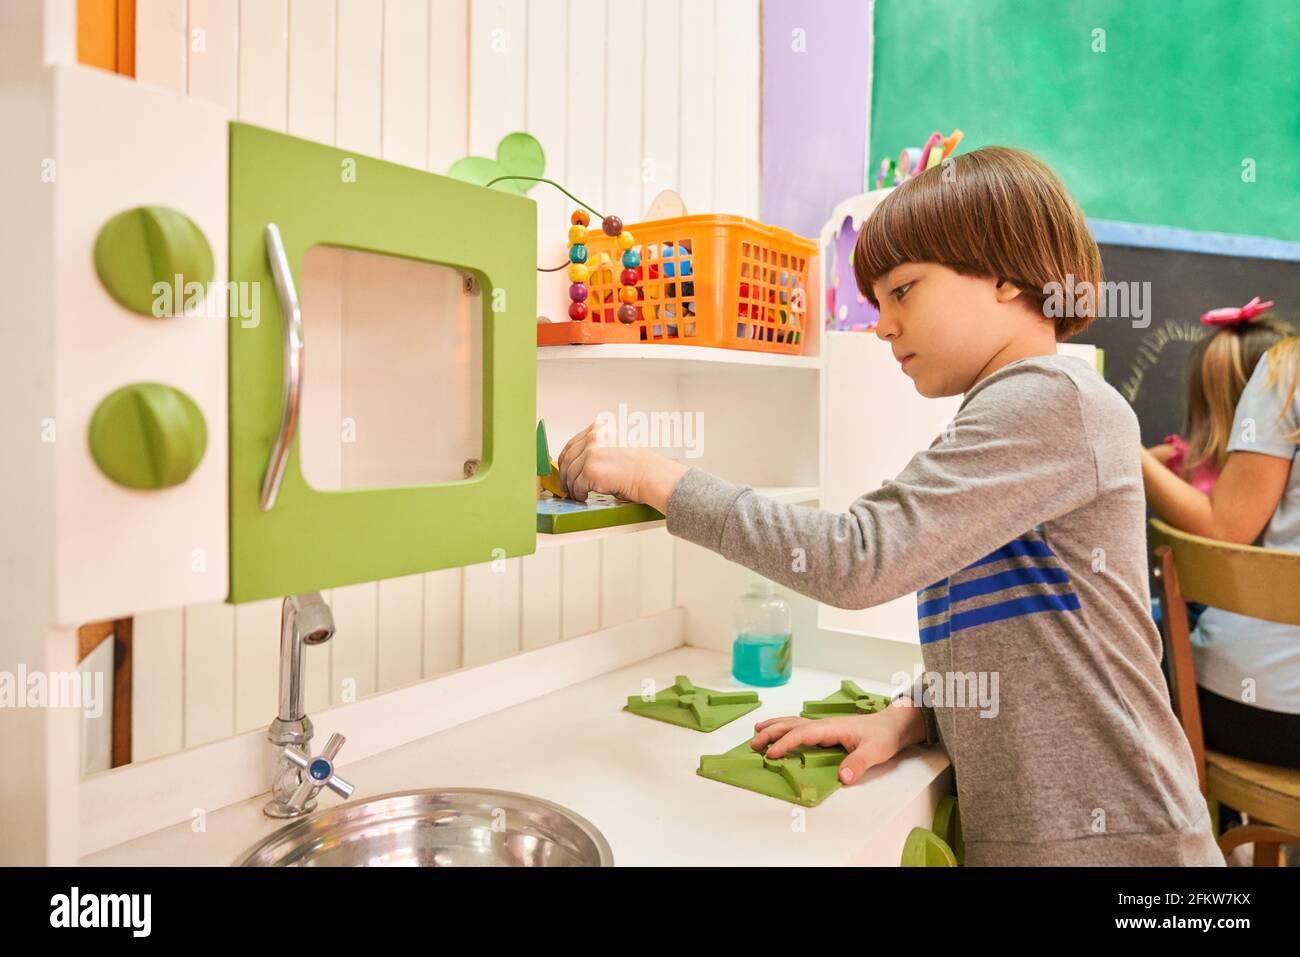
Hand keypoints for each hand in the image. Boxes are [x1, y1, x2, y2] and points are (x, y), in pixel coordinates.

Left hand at [556, 422, 688, 511]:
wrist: (651, 476)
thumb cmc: (640, 466)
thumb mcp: (616, 445)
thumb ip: (597, 448)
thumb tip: (578, 463)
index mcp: (599, 429)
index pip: (572, 444)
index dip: (566, 460)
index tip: (565, 469)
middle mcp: (593, 437)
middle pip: (567, 458)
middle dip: (565, 475)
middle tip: (566, 485)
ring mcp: (591, 453)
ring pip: (570, 474)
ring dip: (572, 487)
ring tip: (577, 494)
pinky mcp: (591, 470)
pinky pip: (577, 486)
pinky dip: (579, 494)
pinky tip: (584, 497)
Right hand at [749, 711, 910, 784]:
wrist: (894, 725)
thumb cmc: (884, 736)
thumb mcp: (874, 752)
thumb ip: (858, 763)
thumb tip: (842, 776)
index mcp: (831, 728)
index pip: (802, 734)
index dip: (785, 744)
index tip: (771, 754)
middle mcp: (824, 724)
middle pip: (791, 725)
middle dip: (771, 733)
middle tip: (753, 744)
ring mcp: (824, 725)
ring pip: (793, 723)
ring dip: (774, 727)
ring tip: (756, 731)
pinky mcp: (826, 730)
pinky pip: (800, 726)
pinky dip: (785, 727)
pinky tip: (780, 731)